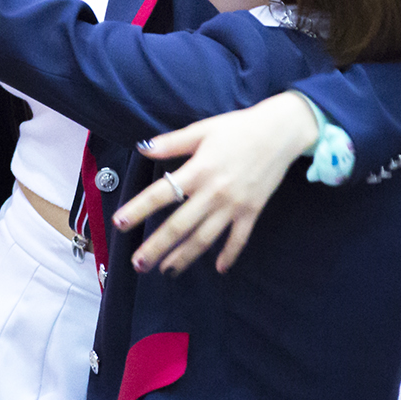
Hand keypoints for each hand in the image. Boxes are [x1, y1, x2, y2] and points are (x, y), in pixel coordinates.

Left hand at [111, 92, 319, 275]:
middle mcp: (214, 192)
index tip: (119, 223)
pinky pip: (239, 238)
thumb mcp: (202, 129)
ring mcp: (234, 205)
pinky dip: (229, 254)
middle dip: (157, 246)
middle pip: (180, 225)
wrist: (281, 132)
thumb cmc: (238, 128)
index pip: (161, 194)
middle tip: (138, 263)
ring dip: (185, 257)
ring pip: (205, 238)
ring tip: (167, 271)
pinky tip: (219, 269)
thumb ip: (172, 142)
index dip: (139, 209)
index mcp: (198, 170)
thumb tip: (142, 148)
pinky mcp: (252, 211)